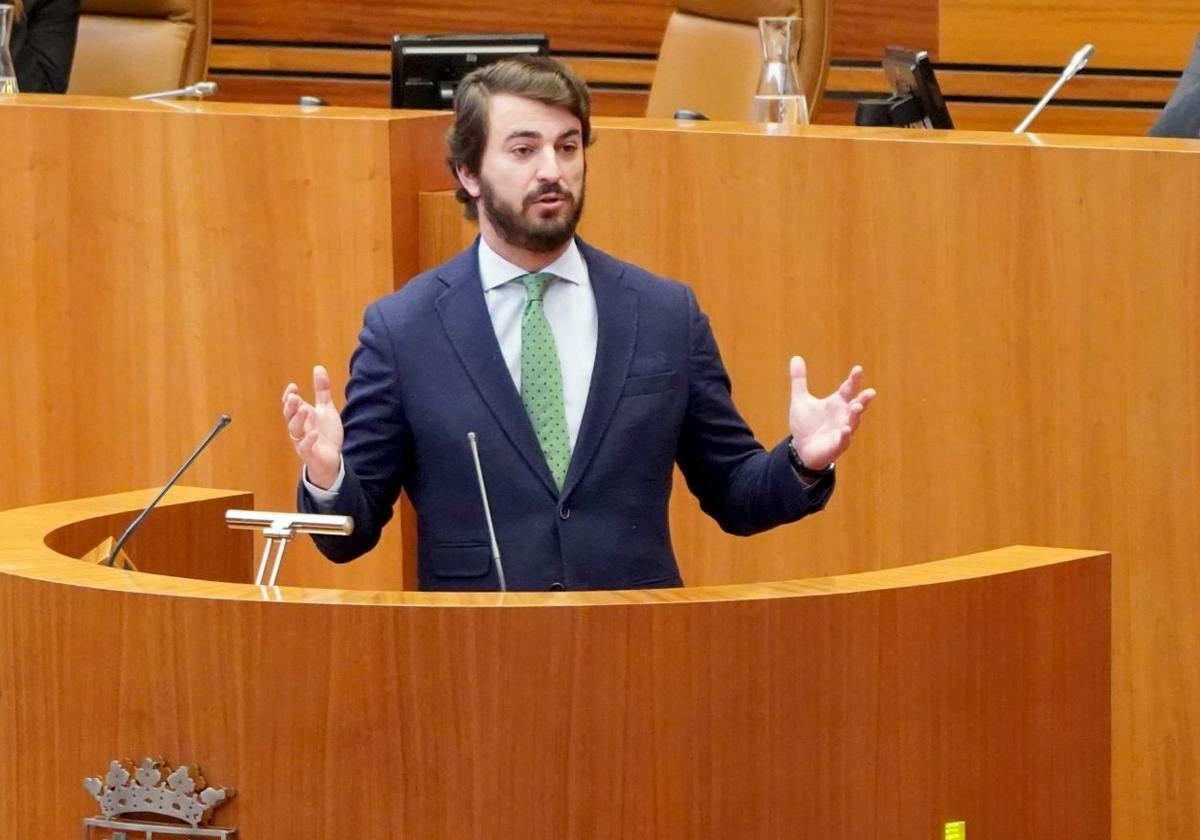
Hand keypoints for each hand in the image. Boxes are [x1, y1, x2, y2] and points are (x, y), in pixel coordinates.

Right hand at [281, 365, 343, 489]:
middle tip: (295, 396)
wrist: (332, 459)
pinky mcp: (310, 454)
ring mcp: (303, 441)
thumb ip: (321, 390)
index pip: (290, 405)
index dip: (289, 396)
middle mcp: (299, 428)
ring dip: (298, 419)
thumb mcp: (326, 409)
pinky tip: (314, 433)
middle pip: (289, 416)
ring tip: (304, 409)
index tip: (293, 387)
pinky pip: (305, 447)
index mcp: (301, 417)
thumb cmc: (325, 434)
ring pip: (295, 430)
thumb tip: (318, 367)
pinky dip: (308, 440)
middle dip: (291, 406)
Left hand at [788, 356, 875, 471]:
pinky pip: (843, 440)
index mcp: (838, 403)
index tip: (858, 369)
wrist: (801, 448)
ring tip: (856, 407)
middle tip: (870, 391)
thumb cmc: (806, 424)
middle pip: (857, 405)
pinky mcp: (837, 445)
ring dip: (855, 415)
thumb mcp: (800, 400)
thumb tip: (796, 357)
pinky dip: (845, 435)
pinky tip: (845, 429)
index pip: (848, 388)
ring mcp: (843, 430)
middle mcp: (844, 415)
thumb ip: (799, 380)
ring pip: (853, 422)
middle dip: (863, 399)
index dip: (854, 379)